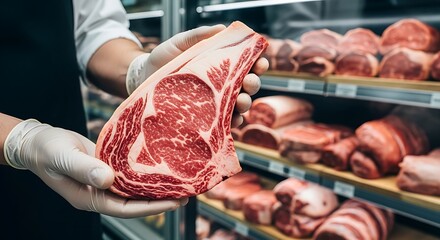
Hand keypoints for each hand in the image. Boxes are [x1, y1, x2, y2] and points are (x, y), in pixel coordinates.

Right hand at [4, 119, 187, 217]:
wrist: (38, 141)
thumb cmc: (47, 151)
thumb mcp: (64, 158)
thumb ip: (85, 169)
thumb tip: (109, 179)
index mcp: (90, 198)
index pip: (127, 208)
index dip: (152, 207)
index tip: (175, 202)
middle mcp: (101, 192)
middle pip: (135, 200)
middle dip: (161, 198)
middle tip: (187, 190)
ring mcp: (104, 181)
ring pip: (134, 187)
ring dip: (155, 184)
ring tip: (179, 179)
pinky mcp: (107, 167)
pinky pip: (129, 172)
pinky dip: (144, 170)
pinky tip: (159, 164)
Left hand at [126, 25, 268, 126]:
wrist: (143, 78)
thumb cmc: (163, 59)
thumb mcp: (180, 43)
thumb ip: (199, 36)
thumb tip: (222, 28)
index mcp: (221, 65)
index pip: (246, 63)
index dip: (258, 63)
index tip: (261, 62)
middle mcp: (223, 84)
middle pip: (247, 85)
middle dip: (253, 84)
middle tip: (249, 82)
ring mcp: (216, 102)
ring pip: (239, 105)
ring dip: (245, 104)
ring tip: (241, 102)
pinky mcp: (207, 118)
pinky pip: (225, 123)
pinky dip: (233, 122)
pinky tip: (233, 120)